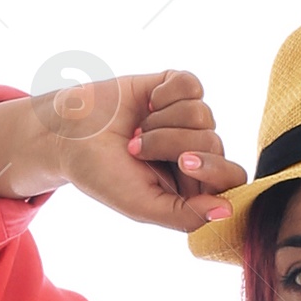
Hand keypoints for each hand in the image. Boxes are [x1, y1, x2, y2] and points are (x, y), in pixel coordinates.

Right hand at [0, 71, 245, 230]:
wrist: (69, 132)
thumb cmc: (102, 175)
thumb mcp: (142, 206)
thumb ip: (186, 215)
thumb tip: (228, 211)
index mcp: (193, 187)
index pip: (231, 180)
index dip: (213, 169)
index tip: (182, 163)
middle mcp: (196, 153)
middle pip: (215, 143)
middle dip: (171, 143)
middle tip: (136, 149)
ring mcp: (187, 119)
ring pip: (203, 114)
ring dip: (161, 121)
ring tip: (136, 130)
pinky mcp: (175, 88)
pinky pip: (192, 85)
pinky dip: (166, 93)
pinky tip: (148, 101)